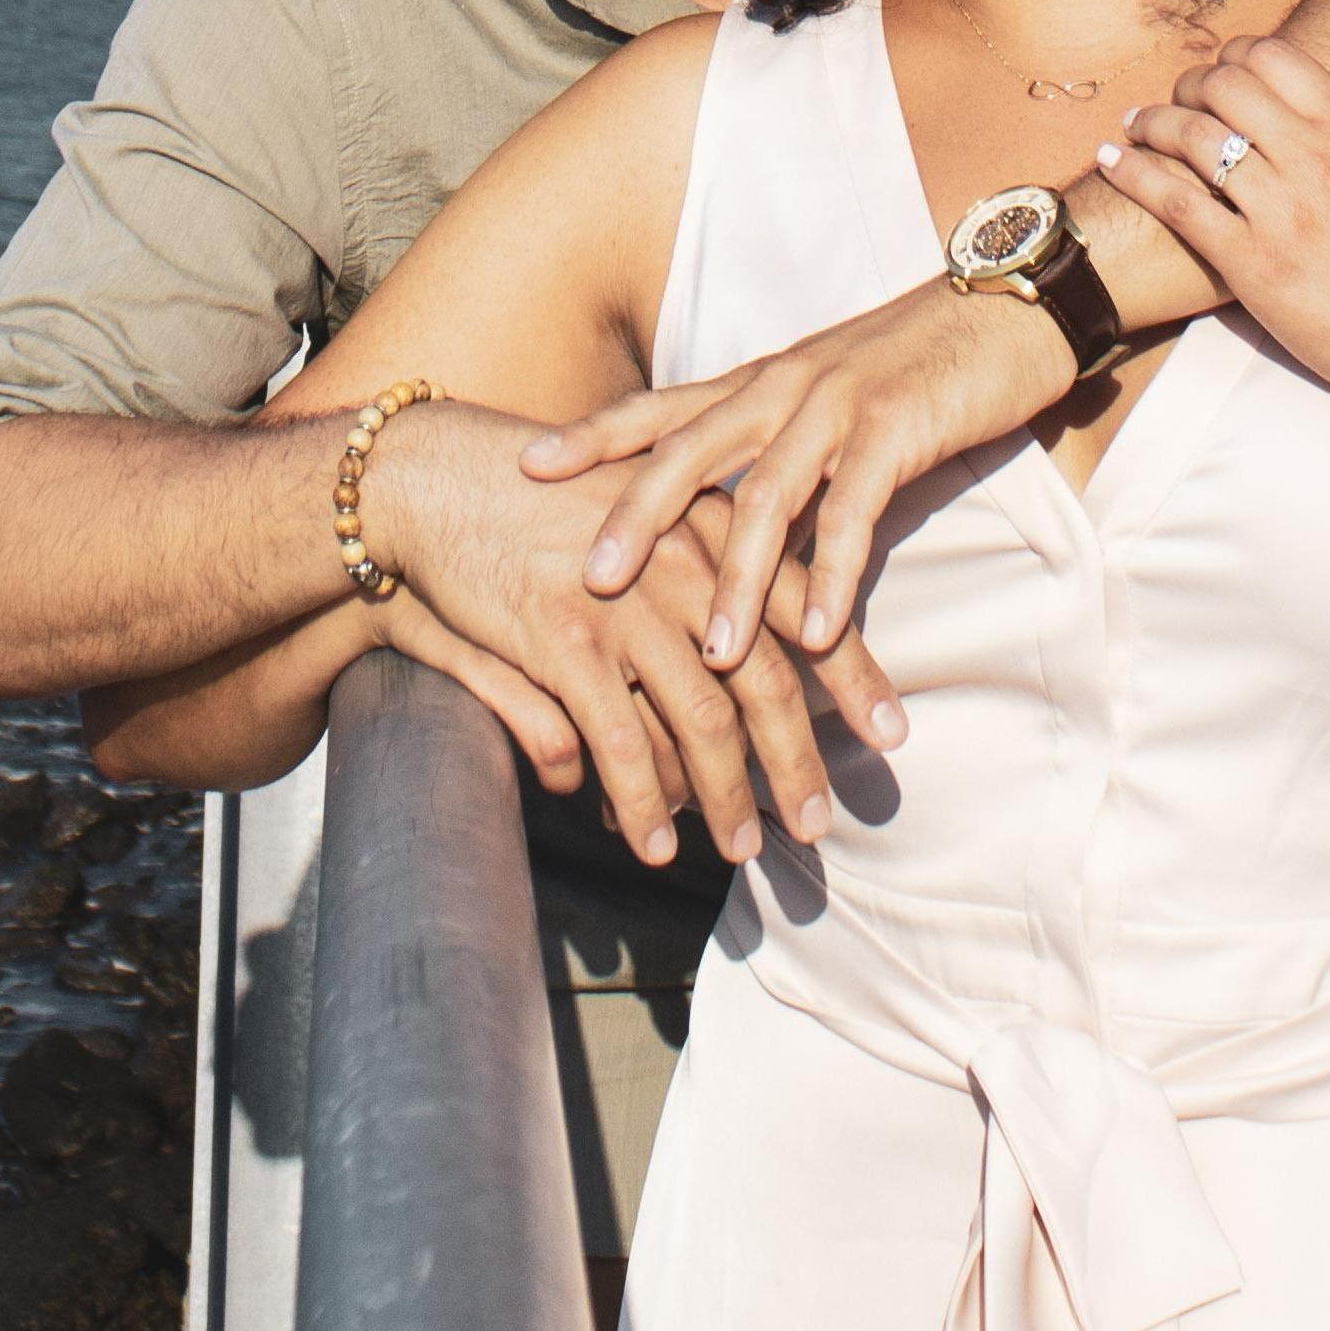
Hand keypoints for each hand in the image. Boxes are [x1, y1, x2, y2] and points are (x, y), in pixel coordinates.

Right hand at [361, 402, 903, 870]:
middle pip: (765, 678)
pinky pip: (621, 745)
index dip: (853, 674)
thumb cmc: (540, 504)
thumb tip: (736, 660)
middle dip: (798, 759)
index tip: (892, 732)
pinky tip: (653, 846)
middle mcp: (681, 561)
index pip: (803, 605)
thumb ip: (696, 585)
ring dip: (727, 800)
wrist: (436, 479)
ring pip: (703, 722)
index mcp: (707, 523)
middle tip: (821, 821)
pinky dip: (643, 804)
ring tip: (742, 851)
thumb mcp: (636, 516)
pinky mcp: (564, 642)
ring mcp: (625, 604)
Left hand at [521, 276, 1064, 665]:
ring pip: (766, 498)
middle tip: (587, 582)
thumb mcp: (825, 397)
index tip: (525, 468)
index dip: (592, 437)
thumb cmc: (913, 361)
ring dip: (737, 584)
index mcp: (758, 381)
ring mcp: (836, 405)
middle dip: (634, 520)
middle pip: (687, 454)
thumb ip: (774, 449)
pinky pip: (857, 511)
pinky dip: (837, 575)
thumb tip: (727, 526)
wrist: (1005, 307)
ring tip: (712, 657)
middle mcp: (782, 387)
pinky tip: (824, 634)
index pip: (658, 408)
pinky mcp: (896, 428)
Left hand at [1094, 18, 1329, 435]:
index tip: (1223, 70)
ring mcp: (1279, 213)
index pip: (1274, 57)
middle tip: (1178, 99)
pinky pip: (1175, 203)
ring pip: (1192, 136)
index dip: (1237, 54)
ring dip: (1153, 121)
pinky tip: (1111, 159)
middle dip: (1191, 83)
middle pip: (1224, 86)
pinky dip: (1135, 174)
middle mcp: (1313, 161)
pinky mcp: (1250, 265)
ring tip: (1135, 124)